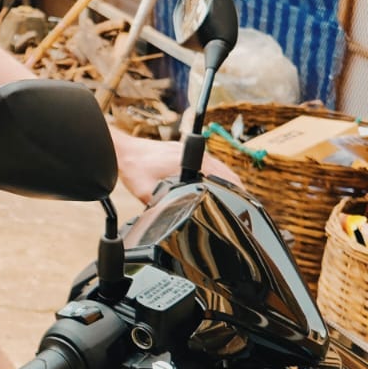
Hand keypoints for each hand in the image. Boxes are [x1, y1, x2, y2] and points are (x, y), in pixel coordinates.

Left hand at [112, 130, 239, 204]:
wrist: (124, 150)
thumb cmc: (133, 167)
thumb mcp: (145, 192)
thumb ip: (159, 205)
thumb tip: (170, 219)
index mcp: (188, 162)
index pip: (222, 177)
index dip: (235, 192)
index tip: (243, 204)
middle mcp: (193, 154)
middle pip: (226, 172)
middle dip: (237, 189)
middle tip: (245, 208)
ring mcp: (189, 151)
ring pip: (219, 167)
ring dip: (228, 181)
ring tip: (237, 199)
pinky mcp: (184, 151)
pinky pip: (209, 163)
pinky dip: (218, 175)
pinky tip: (219, 185)